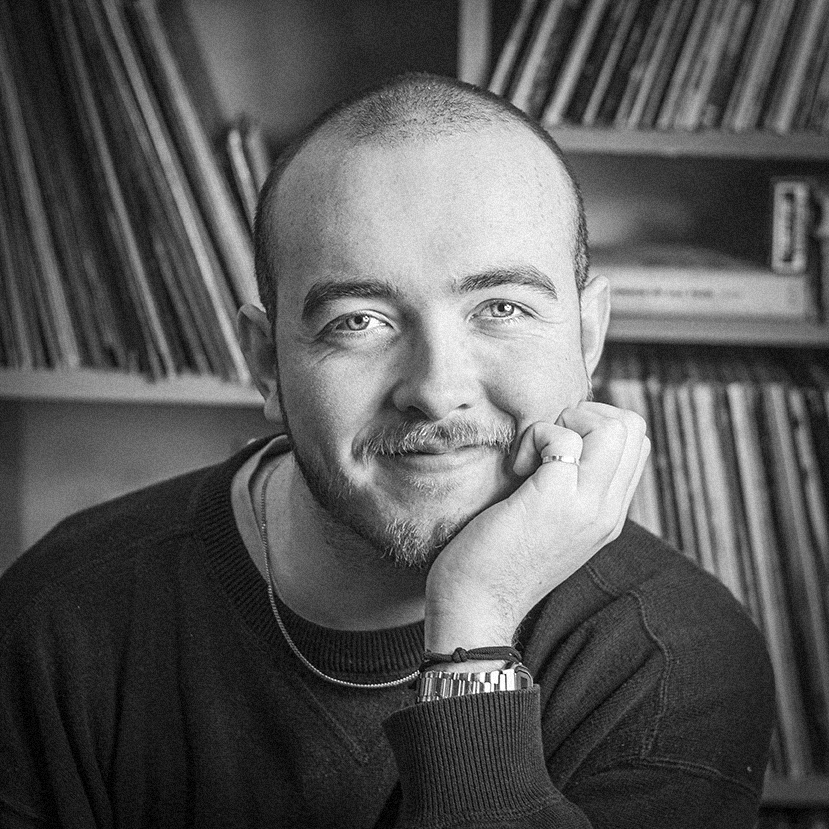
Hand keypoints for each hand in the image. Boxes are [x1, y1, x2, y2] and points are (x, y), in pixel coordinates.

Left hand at [424, 401, 649, 654]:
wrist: (476, 609)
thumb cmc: (495, 561)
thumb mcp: (548, 525)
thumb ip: (567, 491)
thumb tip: (557, 445)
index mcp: (608, 514)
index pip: (636, 444)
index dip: (594, 425)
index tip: (553, 449)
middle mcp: (608, 510)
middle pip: (634, 426)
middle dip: (585, 415)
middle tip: (544, 445)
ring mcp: (587, 506)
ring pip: (617, 426)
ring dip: (565, 423)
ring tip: (533, 456)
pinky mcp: (555, 500)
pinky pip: (565, 438)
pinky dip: (537, 436)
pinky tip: (516, 468)